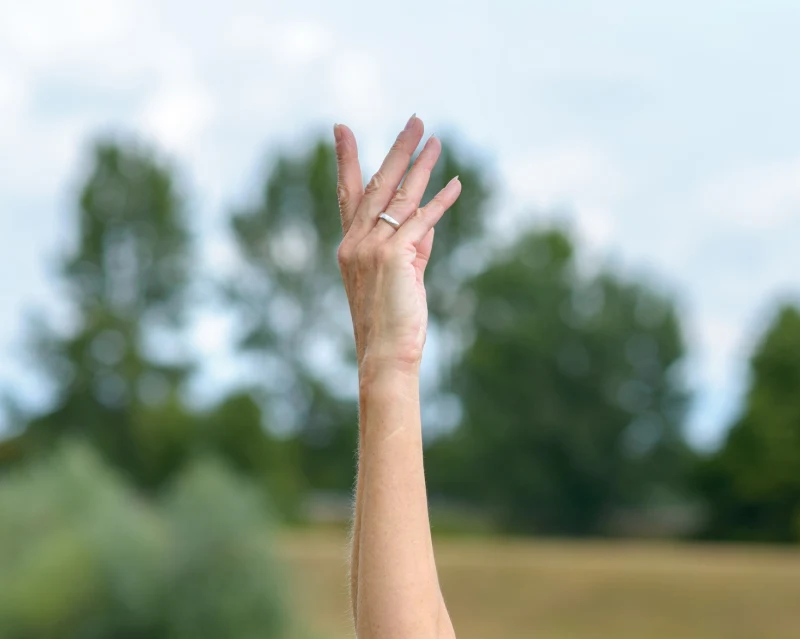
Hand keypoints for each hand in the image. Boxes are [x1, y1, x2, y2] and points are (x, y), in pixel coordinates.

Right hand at [334, 115, 462, 376]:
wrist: (385, 354)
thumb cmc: (393, 322)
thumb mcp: (403, 277)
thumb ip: (413, 246)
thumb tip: (428, 220)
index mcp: (350, 246)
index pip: (348, 194)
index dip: (346, 160)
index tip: (341, 128)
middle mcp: (355, 242)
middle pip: (377, 184)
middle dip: (397, 150)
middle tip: (413, 120)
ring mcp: (371, 248)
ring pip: (399, 197)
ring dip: (421, 166)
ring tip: (436, 140)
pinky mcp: (393, 258)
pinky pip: (419, 222)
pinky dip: (440, 204)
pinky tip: (455, 186)